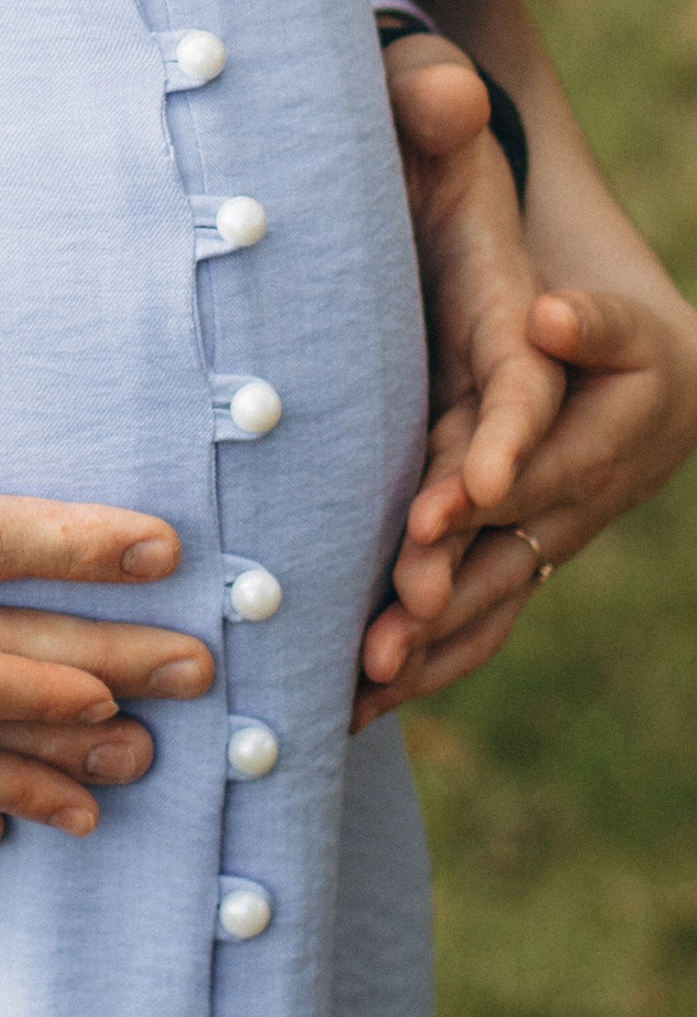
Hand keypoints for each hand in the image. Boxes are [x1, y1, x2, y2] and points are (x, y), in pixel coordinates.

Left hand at [358, 283, 696, 721]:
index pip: (524, 487)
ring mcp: (534, 553)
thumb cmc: (630, 356)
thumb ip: (590, 324)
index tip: (423, 522)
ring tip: (354, 698)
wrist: (662, 406)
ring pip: (479, 615)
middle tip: (377, 651)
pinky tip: (357, 701)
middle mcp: (559, 522)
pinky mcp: (506, 565)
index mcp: (586, 462)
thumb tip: (552, 316)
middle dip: (437, 612)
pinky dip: (419, 662)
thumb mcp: (621, 333)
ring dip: (421, 658)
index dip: (473, 502)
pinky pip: (467, 625)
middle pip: (495, 572)